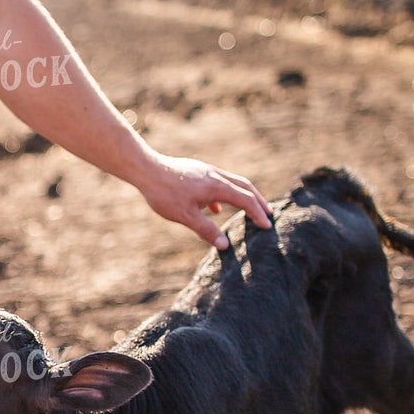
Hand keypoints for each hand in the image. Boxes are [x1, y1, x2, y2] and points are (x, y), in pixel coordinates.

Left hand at [134, 152, 271, 247]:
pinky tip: (215, 209)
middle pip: (245, 186)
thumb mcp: (185, 216)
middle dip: (258, 201)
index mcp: (216, 186)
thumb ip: (206, 230)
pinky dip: (224, 195)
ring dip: (243, 196)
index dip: (258, 213)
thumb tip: (225, 245)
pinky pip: (217, 183)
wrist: (145, 169)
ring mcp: (206, 171)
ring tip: (248, 210)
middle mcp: (215, 175)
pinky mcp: (197, 171)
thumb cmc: (164, 193)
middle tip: (268, 214)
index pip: (245, 200)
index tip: (267, 226)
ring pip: (232, 183)